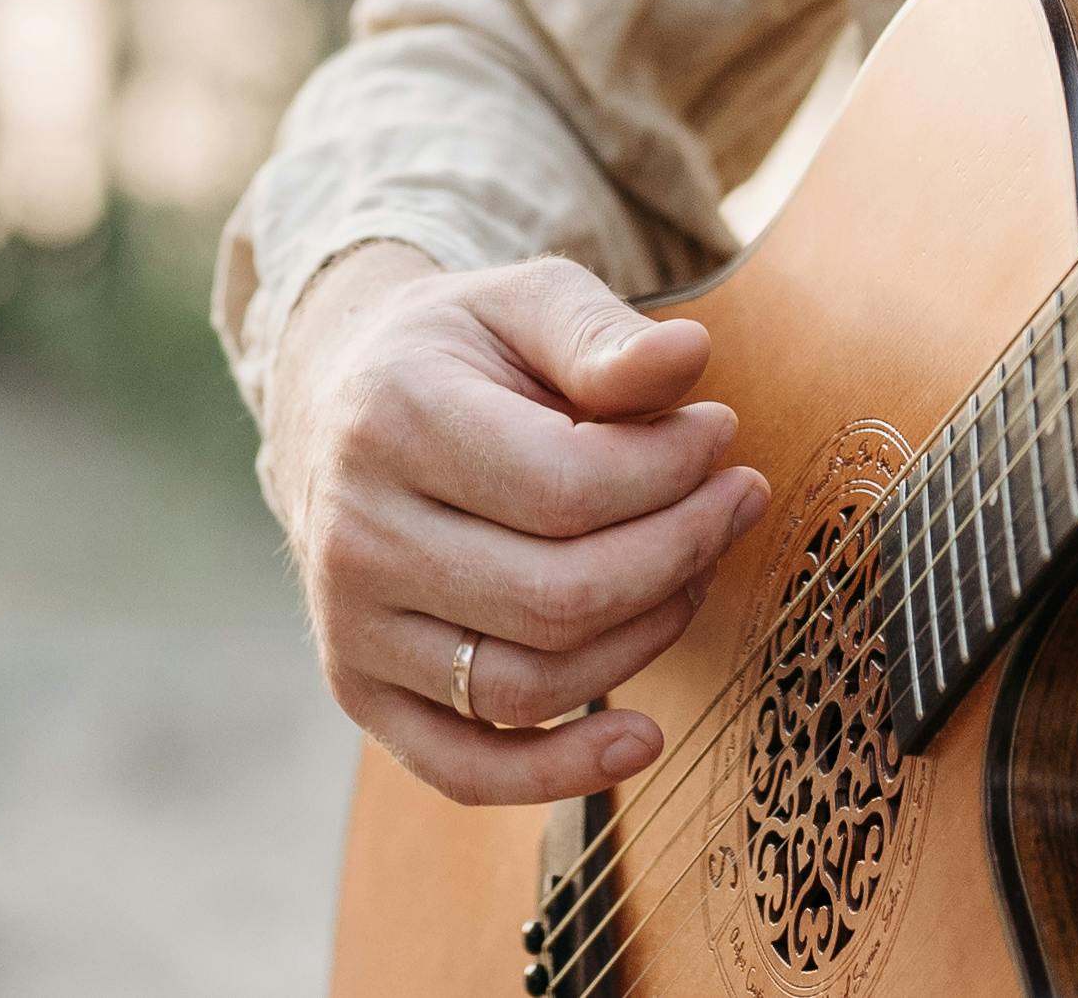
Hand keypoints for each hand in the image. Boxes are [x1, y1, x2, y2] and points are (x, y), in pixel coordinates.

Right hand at [265, 243, 770, 805]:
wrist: (342, 404)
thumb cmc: (459, 353)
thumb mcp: (524, 303)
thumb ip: (602, 334)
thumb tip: (689, 358)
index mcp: (392, 419)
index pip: (567, 485)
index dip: (672, 470)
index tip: (720, 434)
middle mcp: (356, 533)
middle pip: (558, 595)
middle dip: (679, 553)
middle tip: (735, 500)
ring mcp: (351, 624)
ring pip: (528, 684)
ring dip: (645, 639)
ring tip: (695, 571)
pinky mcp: (361, 690)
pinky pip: (464, 768)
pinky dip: (560, 774)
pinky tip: (643, 738)